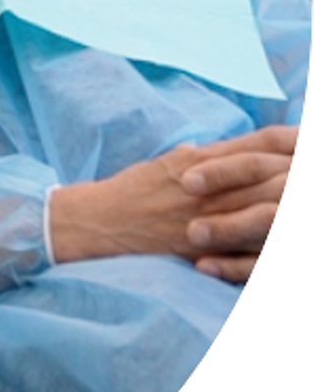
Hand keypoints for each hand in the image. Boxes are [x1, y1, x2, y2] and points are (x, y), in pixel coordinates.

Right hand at [49, 125, 297, 279]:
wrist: (98, 223)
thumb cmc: (132, 191)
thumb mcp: (170, 161)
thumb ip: (205, 158)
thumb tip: (235, 153)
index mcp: (201, 159)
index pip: (259, 144)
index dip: (292, 141)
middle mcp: (206, 185)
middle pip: (271, 175)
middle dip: (303, 176)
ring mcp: (205, 217)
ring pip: (265, 210)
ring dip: (296, 210)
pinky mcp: (201, 249)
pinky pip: (247, 249)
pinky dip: (274, 248)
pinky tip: (292, 248)